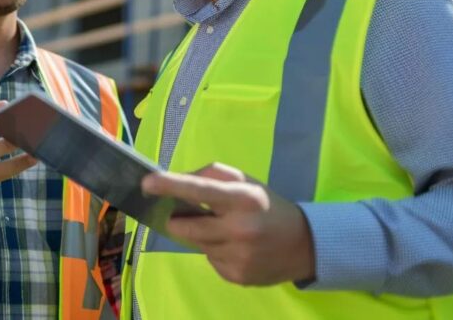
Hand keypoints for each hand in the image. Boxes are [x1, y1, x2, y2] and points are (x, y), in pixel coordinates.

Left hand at [142, 162, 315, 285]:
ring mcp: (238, 257)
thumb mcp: (247, 181)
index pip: (200, 191)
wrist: (305, 245)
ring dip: (200, 235)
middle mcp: (240, 229)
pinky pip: (210, 260)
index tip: (146, 183)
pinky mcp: (237, 276)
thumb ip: (212, 175)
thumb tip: (177, 180)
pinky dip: (215, 252)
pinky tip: (235, 248)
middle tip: (186, 214)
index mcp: (243, 200)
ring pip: (196, 244)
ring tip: (223, 230)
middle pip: (185, 227)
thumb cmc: (268, 206)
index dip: (170, 186)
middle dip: (177, 220)